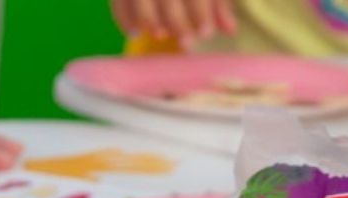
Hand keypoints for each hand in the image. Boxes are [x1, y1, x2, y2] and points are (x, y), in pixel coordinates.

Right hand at [110, 0, 236, 44]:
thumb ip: (218, 3)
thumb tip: (230, 30)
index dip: (200, 11)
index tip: (206, 33)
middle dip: (177, 20)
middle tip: (187, 43)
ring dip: (148, 19)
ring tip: (160, 36)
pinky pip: (117, 2)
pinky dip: (123, 18)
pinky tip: (134, 33)